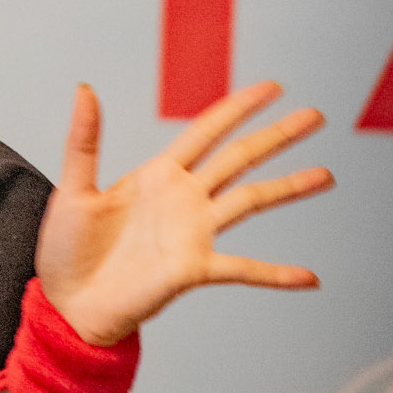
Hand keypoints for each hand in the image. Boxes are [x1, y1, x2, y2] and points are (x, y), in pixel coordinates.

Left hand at [35, 82, 329, 345]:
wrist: (68, 303)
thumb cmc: (67, 249)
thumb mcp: (74, 188)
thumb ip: (84, 139)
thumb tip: (84, 89)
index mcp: (157, 175)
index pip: (206, 131)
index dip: (239, 108)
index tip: (272, 88)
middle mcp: (183, 199)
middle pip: (240, 158)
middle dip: (277, 136)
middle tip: (315, 116)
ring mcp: (193, 233)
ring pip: (251, 201)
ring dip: (289, 188)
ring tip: (326, 175)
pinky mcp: (193, 269)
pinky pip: (243, 269)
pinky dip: (276, 274)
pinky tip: (309, 277)